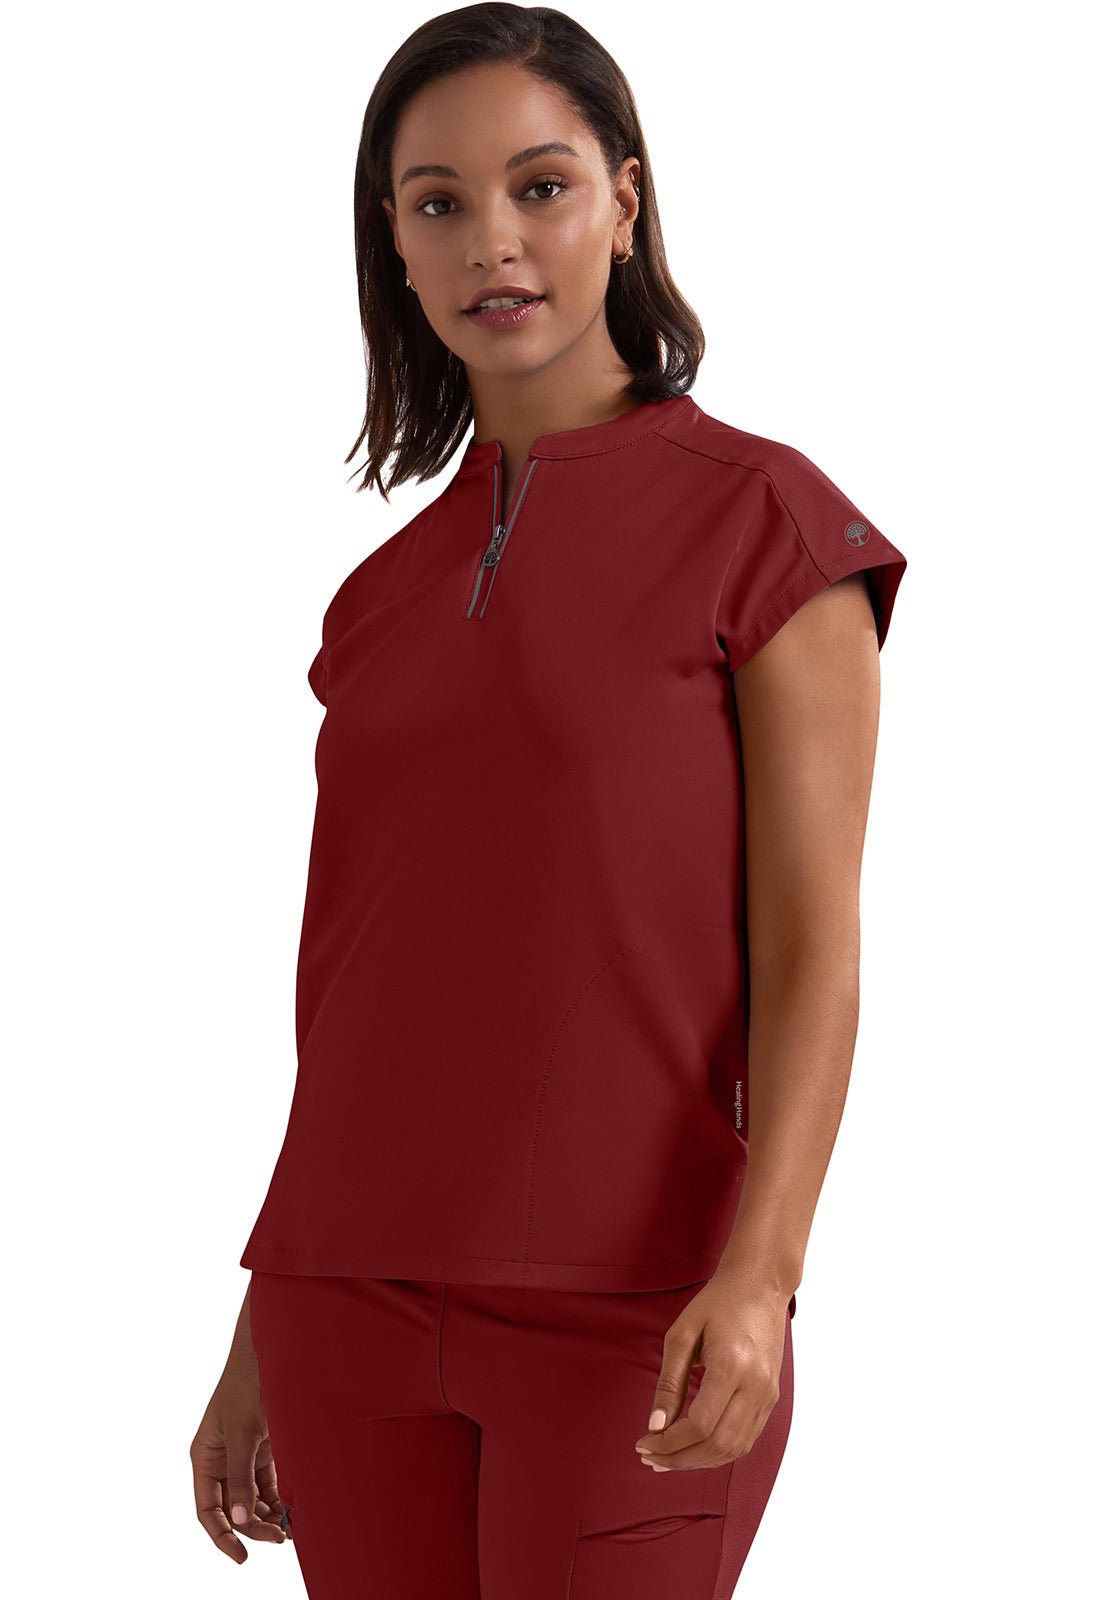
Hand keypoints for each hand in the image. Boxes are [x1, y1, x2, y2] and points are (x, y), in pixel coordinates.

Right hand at [190, 1361, 290, 1562]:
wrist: (273, 1352)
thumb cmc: (247, 1385)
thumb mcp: (242, 1433)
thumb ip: (241, 1476)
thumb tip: (240, 1519)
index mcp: (205, 1458)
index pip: (207, 1509)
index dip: (221, 1536)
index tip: (241, 1556)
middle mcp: (221, 1461)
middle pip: (233, 1509)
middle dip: (252, 1526)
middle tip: (278, 1537)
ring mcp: (244, 1457)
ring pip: (252, 1500)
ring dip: (268, 1516)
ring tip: (289, 1529)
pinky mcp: (264, 1451)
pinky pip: (269, 1485)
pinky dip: (279, 1500)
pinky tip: (293, 1511)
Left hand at [633, 1268, 789, 1471]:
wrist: (760, 1285)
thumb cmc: (716, 1304)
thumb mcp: (681, 1335)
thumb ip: (669, 1383)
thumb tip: (655, 1426)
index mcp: (732, 1366)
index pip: (699, 1426)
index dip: (668, 1443)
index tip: (643, 1443)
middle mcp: (756, 1386)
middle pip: (717, 1446)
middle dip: (679, 1459)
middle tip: (650, 1458)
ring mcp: (768, 1394)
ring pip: (734, 1450)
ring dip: (698, 1461)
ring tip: (667, 1459)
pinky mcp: (771, 1398)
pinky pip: (746, 1439)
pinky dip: (718, 1451)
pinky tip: (693, 1447)